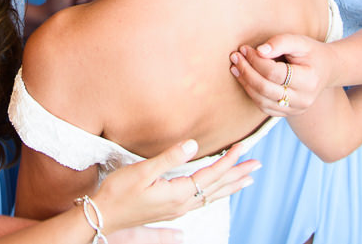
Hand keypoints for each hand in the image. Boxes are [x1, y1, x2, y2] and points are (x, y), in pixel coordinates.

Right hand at [94, 139, 258, 234]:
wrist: (104, 216)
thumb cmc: (119, 192)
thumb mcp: (142, 172)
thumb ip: (170, 158)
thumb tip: (193, 145)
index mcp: (178, 193)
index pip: (211, 174)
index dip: (228, 160)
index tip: (243, 146)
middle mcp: (182, 204)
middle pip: (217, 187)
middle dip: (238, 174)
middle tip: (257, 165)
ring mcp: (177, 209)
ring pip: (212, 196)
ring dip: (230, 186)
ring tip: (246, 180)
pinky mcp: (170, 211)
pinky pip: (201, 201)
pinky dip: (215, 194)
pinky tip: (216, 193)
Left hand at [229, 34, 334, 116]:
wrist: (326, 69)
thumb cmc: (311, 52)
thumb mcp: (300, 41)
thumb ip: (280, 42)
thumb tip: (259, 50)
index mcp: (309, 80)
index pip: (274, 73)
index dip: (255, 60)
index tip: (244, 48)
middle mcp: (304, 99)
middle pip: (265, 88)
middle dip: (246, 72)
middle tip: (235, 57)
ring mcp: (296, 109)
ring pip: (262, 101)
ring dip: (245, 83)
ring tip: (235, 67)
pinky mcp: (288, 113)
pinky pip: (264, 107)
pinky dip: (251, 94)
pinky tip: (244, 79)